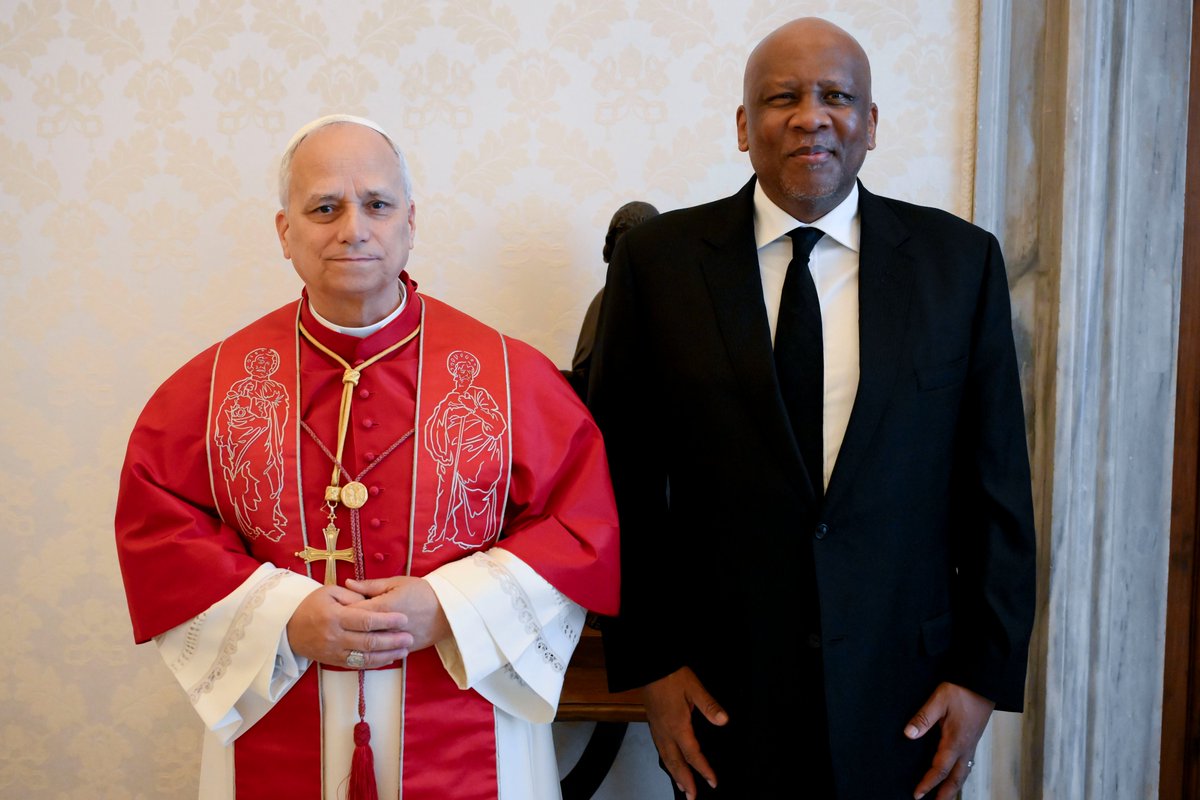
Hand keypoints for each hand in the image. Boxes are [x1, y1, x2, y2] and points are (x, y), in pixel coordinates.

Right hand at [286, 584, 413, 667]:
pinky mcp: (334, 661)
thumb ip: (352, 595)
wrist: (288, 628)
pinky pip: (358, 665)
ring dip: (387, 655)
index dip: (386, 620)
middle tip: (410, 637)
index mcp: (335, 617)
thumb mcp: (329, 592)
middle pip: (368, 642)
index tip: (404, 618)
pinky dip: (375, 663)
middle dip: (392, 640)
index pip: (365, 620)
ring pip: (365, 657)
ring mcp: (334, 652)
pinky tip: (390, 658)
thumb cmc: (311, 605)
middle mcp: (335, 637)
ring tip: (405, 650)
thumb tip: (372, 599)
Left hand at [346, 576, 450, 651]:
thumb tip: (348, 583)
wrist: (449, 609)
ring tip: (349, 636)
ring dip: (357, 642)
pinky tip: (365, 646)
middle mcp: (387, 627)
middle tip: (337, 624)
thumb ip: (371, 585)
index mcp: (383, 607)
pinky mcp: (403, 650)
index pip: (353, 611)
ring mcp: (394, 641)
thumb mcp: (397, 582)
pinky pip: (381, 654)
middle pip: (357, 631)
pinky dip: (372, 651)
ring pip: (368, 646)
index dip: (341, 610)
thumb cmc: (422, 591)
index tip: (335, 608)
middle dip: (346, 628)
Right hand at [642, 666, 728, 799]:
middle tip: (692, 797)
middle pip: (675, 762)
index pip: (693, 754)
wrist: (649, 666)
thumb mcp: (694, 687)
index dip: (703, 769)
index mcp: (677, 724)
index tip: (712, 782)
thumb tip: (723, 720)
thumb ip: (708, 705)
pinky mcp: (653, 723)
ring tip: (681, 787)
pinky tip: (669, 762)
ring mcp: (657, 728)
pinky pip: (659, 748)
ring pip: (665, 757)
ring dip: (674, 774)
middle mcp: (666, 730)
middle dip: (685, 781)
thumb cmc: (670, 675)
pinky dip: (666, 761)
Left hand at [904, 681, 994, 799]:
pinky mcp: (973, 739)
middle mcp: (965, 747)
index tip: (917, 794)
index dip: (928, 783)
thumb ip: (923, 718)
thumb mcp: (939, 700)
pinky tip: (956, 775)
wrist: (985, 682)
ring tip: (945, 798)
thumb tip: (908, 735)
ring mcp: (971, 744)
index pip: (939, 769)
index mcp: (955, 741)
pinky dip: (960, 776)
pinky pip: (967, 764)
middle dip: (945, 794)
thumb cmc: (962, 690)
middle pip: (955, 779)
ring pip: (963, 773)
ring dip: (954, 787)